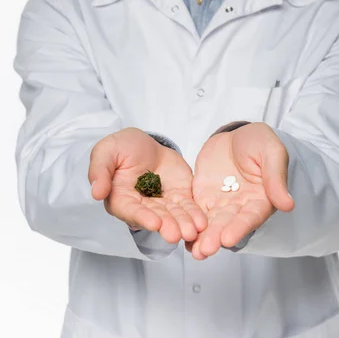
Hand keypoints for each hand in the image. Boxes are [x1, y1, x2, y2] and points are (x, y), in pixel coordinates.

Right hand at [89, 127, 207, 243]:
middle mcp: (141, 206)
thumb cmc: (121, 147)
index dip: (143, 217)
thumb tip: (96, 192)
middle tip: (177, 234)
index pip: (131, 210)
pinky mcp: (179, 197)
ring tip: (193, 231)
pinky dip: (194, 215)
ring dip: (183, 224)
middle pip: (155, 217)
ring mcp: (162, 203)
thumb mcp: (106, 151)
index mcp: (120, 198)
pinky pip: (187, 207)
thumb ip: (100, 170)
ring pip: (173, 216)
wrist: (145, 143)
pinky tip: (202, 222)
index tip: (155, 223)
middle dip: (167, 226)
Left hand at [186, 122, 294, 259]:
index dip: (239, 228)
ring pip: (211, 223)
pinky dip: (189, 224)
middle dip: (216, 237)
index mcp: (262, 198)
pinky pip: (196, 212)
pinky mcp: (204, 197)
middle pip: (228, 224)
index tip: (228, 239)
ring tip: (193, 251)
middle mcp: (241, 206)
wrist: (236, 134)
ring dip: (202, 237)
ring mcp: (221, 203)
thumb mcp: (271, 152)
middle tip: (204, 250)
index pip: (251, 216)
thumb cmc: (259, 142)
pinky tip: (181, 236)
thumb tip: (288, 205)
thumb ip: (276, 177)